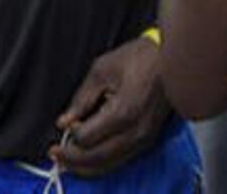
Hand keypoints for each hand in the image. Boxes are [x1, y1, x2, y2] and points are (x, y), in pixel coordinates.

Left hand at [51, 37, 169, 176]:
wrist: (171, 61)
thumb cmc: (139, 59)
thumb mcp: (100, 71)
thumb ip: (81, 99)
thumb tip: (65, 120)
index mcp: (123, 112)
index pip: (87, 137)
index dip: (71, 133)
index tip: (64, 124)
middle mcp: (136, 132)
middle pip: (97, 158)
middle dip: (72, 159)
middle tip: (54, 154)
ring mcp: (145, 139)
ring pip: (110, 165)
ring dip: (86, 167)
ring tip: (66, 162)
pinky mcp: (149, 140)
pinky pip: (122, 160)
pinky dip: (102, 163)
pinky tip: (88, 159)